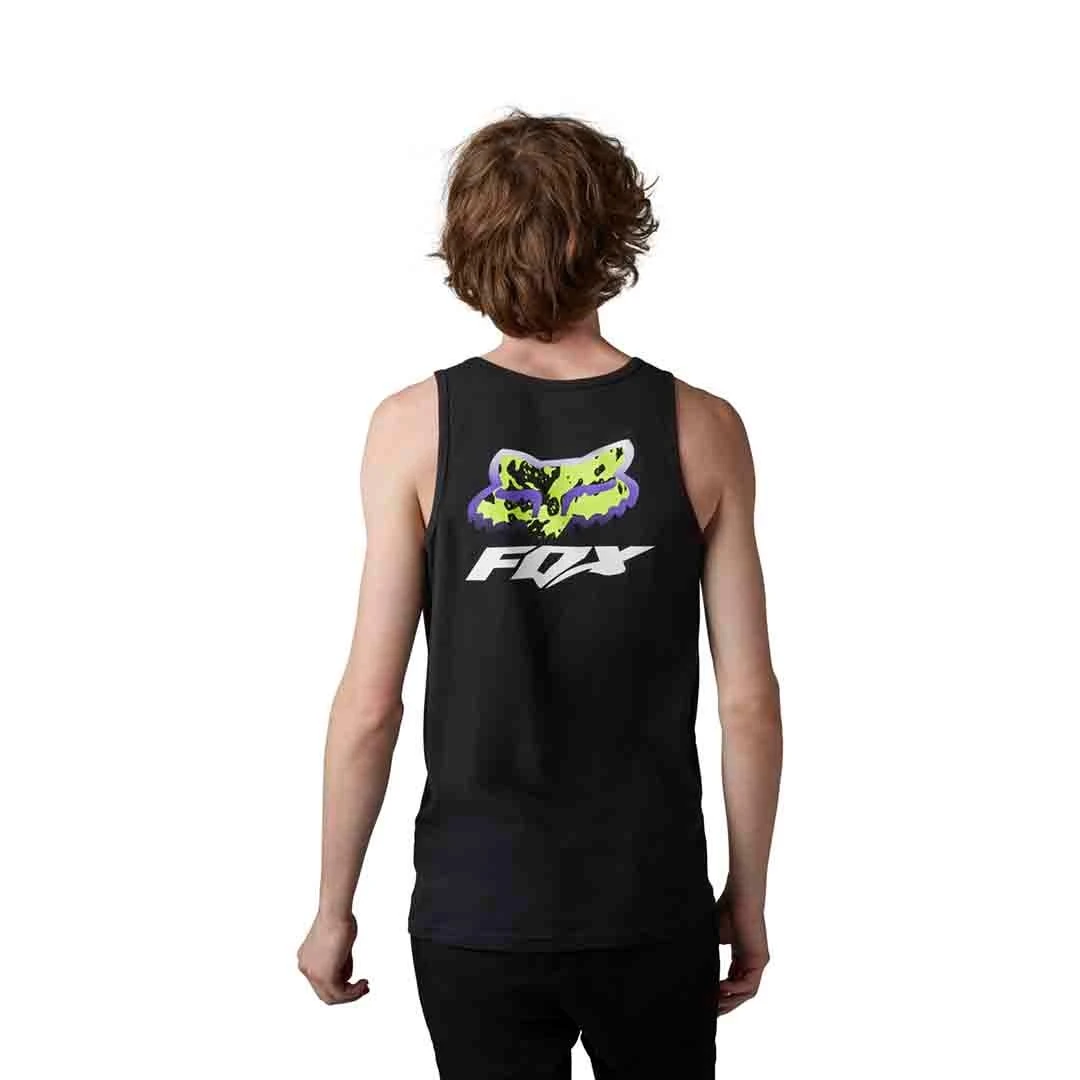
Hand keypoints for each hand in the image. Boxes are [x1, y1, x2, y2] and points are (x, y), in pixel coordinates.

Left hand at [297, 912, 369, 1004]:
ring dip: (352, 994)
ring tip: (365, 985)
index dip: (339, 984)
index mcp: (305, 958)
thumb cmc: (338, 918)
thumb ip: (337, 959)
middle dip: (345, 993)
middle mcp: (305, 968)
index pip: (320, 981)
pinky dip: (354, 992)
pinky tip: (363, 984)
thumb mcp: (337, 943)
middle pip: (325, 992)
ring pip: (333, 996)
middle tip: (362, 988)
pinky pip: (341, 993)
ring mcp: (313, 974)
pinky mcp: (325, 977)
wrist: (335, 913)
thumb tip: (345, 973)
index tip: (354, 981)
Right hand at [714, 890, 768, 1014]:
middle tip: (710, 1012)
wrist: (740, 896)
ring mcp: (757, 962)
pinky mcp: (760, 960)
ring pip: (746, 992)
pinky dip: (734, 990)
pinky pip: (749, 985)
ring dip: (730, 1001)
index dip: (721, 994)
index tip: (707, 1001)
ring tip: (713, 1005)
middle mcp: (752, 961)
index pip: (734, 982)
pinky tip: (719, 990)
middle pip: (741, 992)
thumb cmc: (726, 909)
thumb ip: (709, 952)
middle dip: (726, 1004)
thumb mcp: (715, 936)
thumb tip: (689, 964)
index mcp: (741, 956)